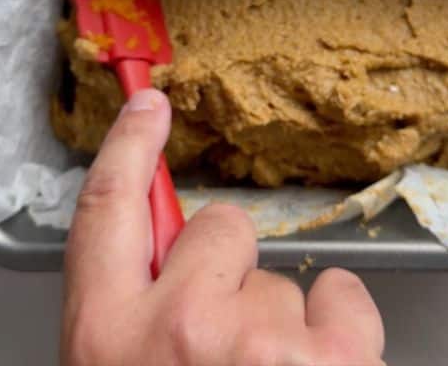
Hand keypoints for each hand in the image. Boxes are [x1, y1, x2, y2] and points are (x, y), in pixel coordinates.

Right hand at [62, 89, 384, 365]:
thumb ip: (129, 318)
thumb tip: (165, 266)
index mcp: (105, 338)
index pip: (105, 210)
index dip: (129, 149)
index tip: (149, 107)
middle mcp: (179, 327)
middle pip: (218, 228)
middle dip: (230, 270)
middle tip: (226, 345)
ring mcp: (259, 340)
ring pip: (282, 278)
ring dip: (281, 328)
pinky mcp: (331, 358)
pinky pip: (342, 292)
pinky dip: (340, 328)